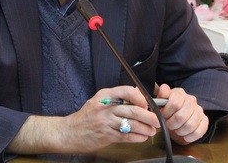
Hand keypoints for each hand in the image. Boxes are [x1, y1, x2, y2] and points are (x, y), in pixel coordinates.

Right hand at [8, 85, 160, 154]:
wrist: (70, 132)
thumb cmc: (86, 117)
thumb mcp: (99, 100)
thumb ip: (117, 97)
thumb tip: (137, 93)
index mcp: (105, 96)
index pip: (127, 91)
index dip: (141, 98)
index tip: (147, 104)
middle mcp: (105, 107)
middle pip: (132, 109)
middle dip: (148, 116)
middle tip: (157, 120)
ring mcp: (105, 122)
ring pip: (131, 123)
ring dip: (145, 128)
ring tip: (151, 130)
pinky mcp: (106, 135)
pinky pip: (126, 136)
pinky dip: (137, 137)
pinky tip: (142, 137)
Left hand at [155, 83, 208, 144]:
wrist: (175, 118)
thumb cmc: (167, 110)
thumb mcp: (161, 102)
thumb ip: (161, 95)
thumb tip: (163, 89)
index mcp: (179, 93)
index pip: (174, 103)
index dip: (166, 113)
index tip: (163, 116)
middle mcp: (191, 99)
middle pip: (181, 116)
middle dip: (172, 124)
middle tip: (169, 125)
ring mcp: (199, 110)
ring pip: (190, 125)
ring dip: (180, 131)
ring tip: (176, 130)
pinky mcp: (205, 120)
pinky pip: (199, 131)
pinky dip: (190, 136)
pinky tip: (185, 136)